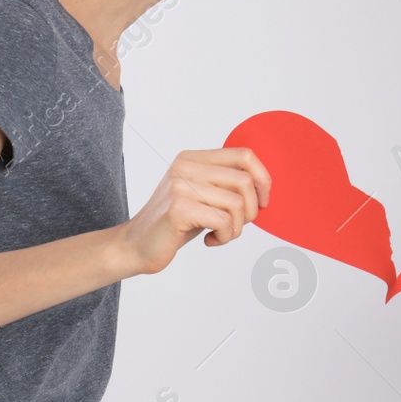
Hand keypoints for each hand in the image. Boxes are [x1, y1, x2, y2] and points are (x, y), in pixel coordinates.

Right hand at [116, 147, 271, 275]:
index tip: (263, 201)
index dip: (263, 179)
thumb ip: (226, 184)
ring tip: (221, 234)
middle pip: (244, 181)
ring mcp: (180, 186)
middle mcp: (186, 167)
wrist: (135, 246)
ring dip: (237, 227)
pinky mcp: (178, 209)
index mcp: (193, 158)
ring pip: (236, 203)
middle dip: (251, 210)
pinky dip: (224, 236)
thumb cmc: (176, 224)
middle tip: (237, 225)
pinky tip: (210, 240)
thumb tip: (265, 186)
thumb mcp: (203, 196)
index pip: (244, 155)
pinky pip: (222, 221)